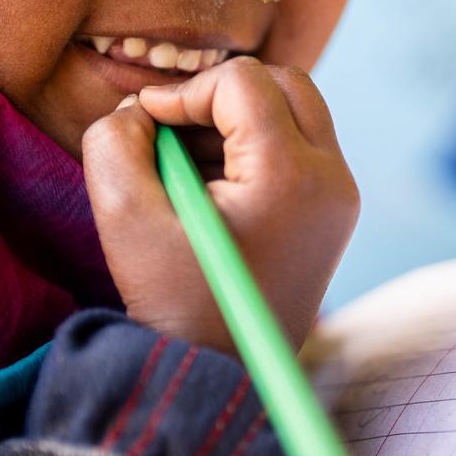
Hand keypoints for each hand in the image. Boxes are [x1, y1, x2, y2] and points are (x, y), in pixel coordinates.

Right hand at [81, 58, 358, 350]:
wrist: (220, 374)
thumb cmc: (174, 301)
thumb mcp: (124, 216)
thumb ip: (114, 141)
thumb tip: (138, 107)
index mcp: (291, 176)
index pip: (242, 81)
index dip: (183, 93)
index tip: (147, 128)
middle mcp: (332, 180)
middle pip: (284, 83)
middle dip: (219, 96)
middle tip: (171, 135)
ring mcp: (341, 197)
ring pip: (294, 111)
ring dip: (235, 122)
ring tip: (184, 173)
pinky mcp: (333, 212)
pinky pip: (298, 147)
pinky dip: (252, 149)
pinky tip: (208, 192)